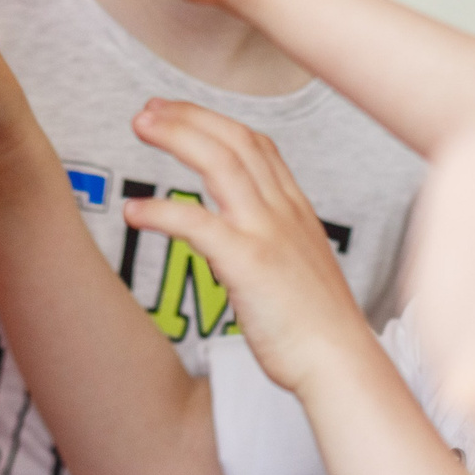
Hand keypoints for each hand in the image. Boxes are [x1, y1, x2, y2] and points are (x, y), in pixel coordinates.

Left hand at [121, 102, 368, 395]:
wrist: (340, 364)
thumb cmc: (319, 330)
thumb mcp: (300, 269)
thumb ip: (271, 245)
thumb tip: (232, 244)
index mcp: (296, 211)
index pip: (257, 145)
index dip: (215, 122)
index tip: (180, 114)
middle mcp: (283, 212)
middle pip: (235, 141)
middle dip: (189, 116)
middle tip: (148, 110)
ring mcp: (268, 233)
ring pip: (219, 163)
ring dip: (177, 136)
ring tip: (139, 125)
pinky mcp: (249, 263)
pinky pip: (197, 224)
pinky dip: (161, 210)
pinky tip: (133, 211)